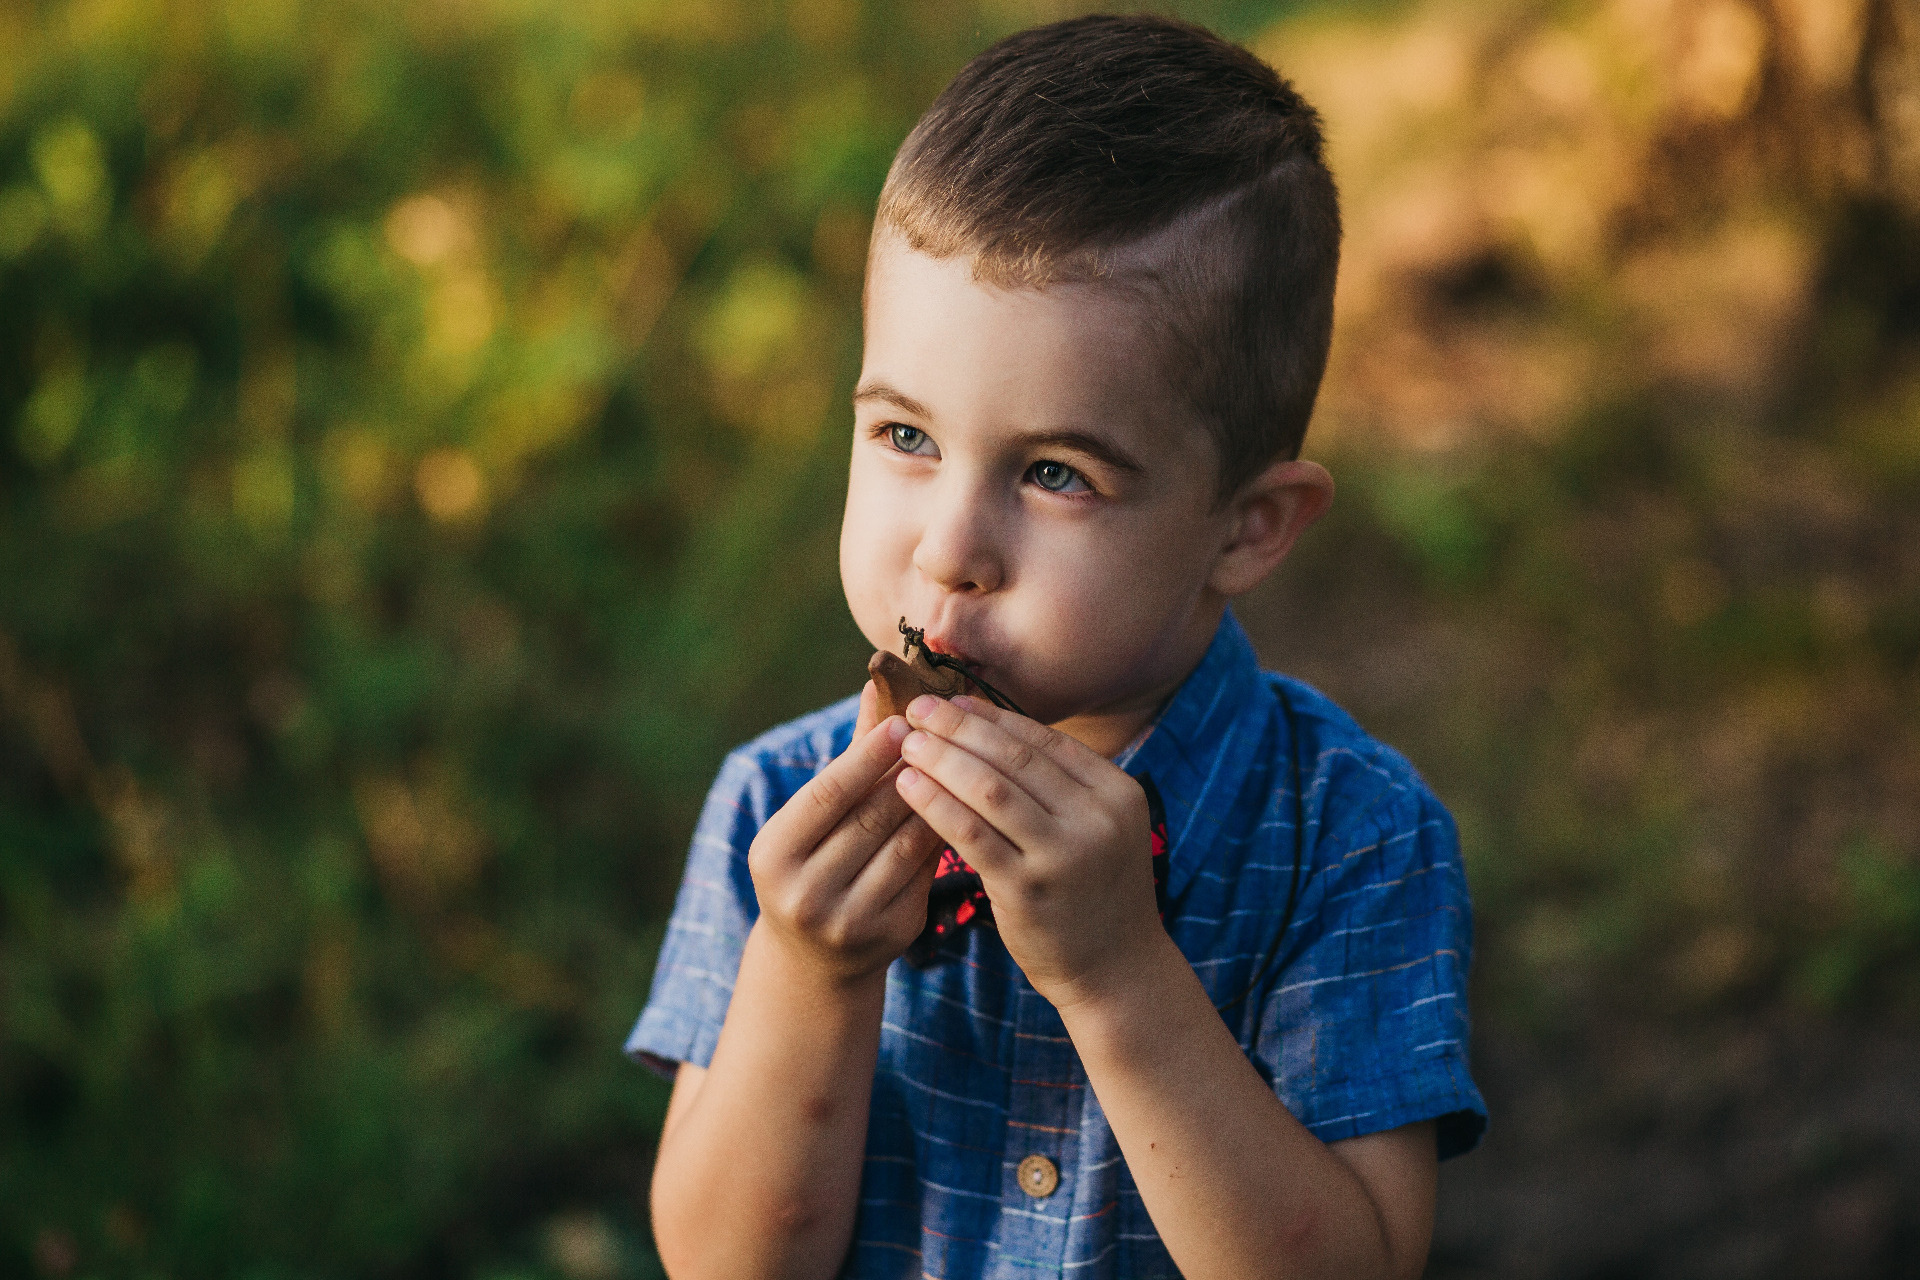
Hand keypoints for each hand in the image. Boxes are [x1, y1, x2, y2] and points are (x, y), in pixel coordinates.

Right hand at [746, 682, 945, 984]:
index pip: (826, 794)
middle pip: (871, 817)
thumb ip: (850, 755)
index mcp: (774, 855)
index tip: (903, 721)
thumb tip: (876, 685)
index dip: (867, 756)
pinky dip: (945, 834)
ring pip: (907, 844)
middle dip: (911, 771)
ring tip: (961, 762)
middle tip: (946, 732)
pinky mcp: (891, 934)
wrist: (814, 959)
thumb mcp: (813, 818)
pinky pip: (927, 872)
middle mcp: (805, 893)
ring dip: (938, 799)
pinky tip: (966, 808)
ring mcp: (849, 920)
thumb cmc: (815, 862)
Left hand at [894, 693, 1162, 1004]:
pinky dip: (935, 804)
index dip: (992, 716)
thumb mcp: (1100, 829)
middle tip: (918, 707)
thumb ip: (1061, 787)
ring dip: (941, 759)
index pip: (1044, 740)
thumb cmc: (1094, 891)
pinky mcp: (1028, 890)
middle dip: (960, 728)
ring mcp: (1064, 856)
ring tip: (906, 742)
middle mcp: (1096, 819)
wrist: (1116, 969)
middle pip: (1014, 757)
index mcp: (1117, 793)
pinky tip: (907, 786)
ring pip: (989, 789)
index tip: (951, 700)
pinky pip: (971, 834)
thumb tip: (993, 728)